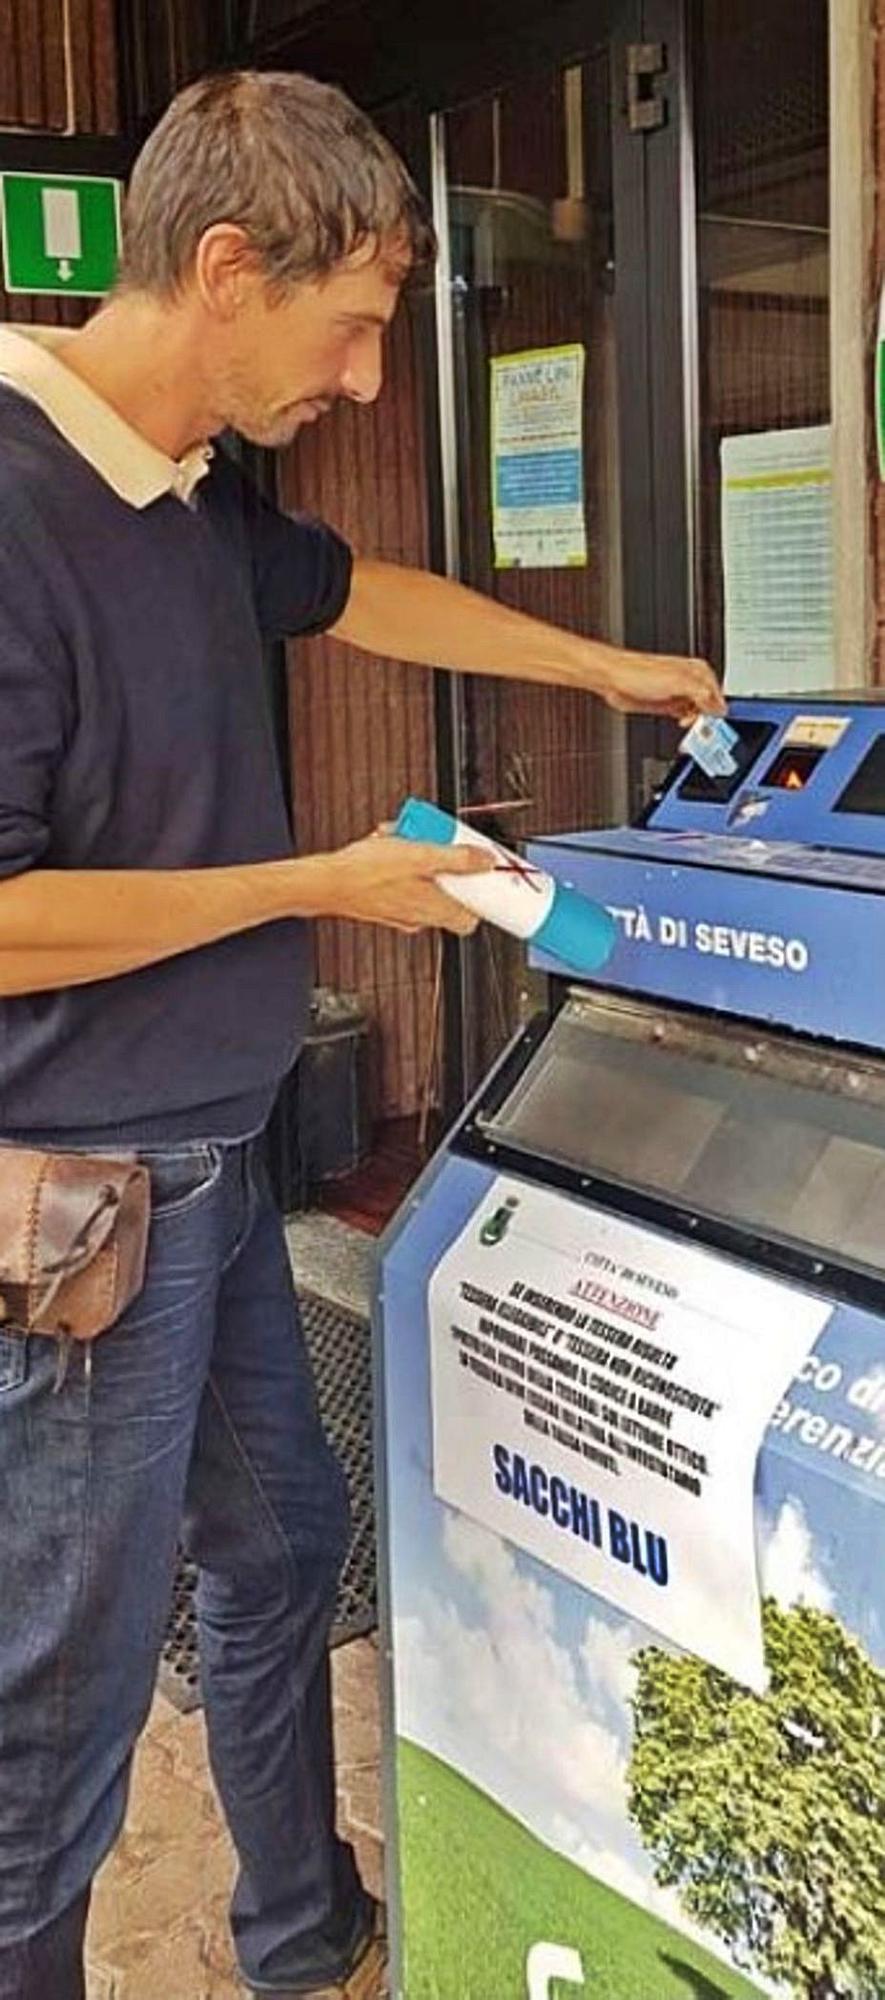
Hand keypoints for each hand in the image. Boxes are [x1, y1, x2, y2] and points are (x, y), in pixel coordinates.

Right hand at [322, 834, 492, 935]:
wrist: (324, 883)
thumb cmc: (366, 873)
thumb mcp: (421, 855)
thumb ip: (458, 859)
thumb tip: (487, 861)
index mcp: (435, 910)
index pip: (472, 918)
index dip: (482, 897)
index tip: (486, 878)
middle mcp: (420, 917)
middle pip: (449, 894)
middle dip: (447, 864)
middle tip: (441, 844)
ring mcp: (401, 911)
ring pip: (424, 883)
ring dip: (421, 858)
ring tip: (408, 838)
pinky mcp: (384, 902)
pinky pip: (403, 881)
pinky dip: (401, 862)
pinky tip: (389, 843)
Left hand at [598, 652, 724, 723]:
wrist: (614, 679)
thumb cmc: (639, 673)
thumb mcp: (680, 682)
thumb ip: (703, 695)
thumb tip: (719, 708)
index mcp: (699, 671)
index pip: (719, 696)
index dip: (716, 711)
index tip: (710, 723)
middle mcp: (690, 682)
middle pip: (710, 706)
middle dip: (706, 718)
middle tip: (697, 726)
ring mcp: (678, 694)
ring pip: (697, 713)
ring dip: (694, 723)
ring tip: (686, 724)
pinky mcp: (667, 705)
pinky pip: (684, 717)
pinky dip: (685, 724)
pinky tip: (680, 724)